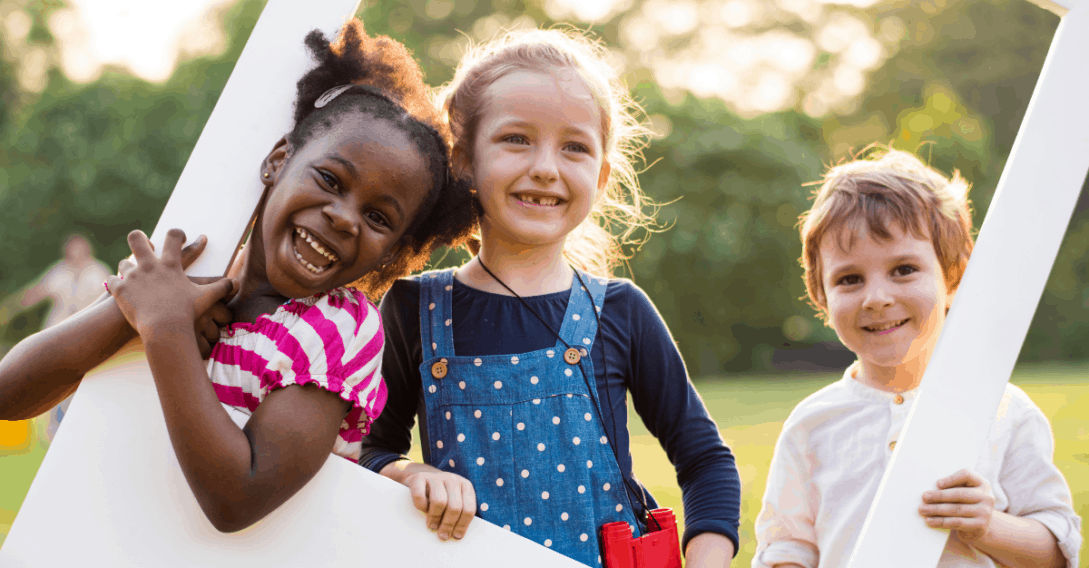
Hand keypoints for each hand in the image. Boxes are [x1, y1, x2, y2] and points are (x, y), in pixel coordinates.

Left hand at [106, 229, 235, 337]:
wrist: (164, 329)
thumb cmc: (187, 312)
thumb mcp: (206, 298)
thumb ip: (221, 288)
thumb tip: (236, 283)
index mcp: (170, 264)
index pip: (173, 237)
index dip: (177, 233)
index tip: (181, 237)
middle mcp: (149, 265)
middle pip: (137, 238)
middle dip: (139, 238)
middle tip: (142, 242)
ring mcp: (132, 276)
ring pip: (124, 262)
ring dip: (128, 266)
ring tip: (131, 272)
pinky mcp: (119, 290)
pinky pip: (112, 280)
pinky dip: (114, 283)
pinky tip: (116, 285)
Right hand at [397, 464, 476, 540]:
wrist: (421, 478)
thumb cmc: (440, 495)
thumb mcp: (453, 501)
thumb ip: (458, 513)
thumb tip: (456, 535)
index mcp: (465, 486)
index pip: (469, 509)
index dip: (462, 525)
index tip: (456, 536)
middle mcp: (452, 479)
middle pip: (455, 507)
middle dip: (448, 525)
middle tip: (443, 535)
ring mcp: (435, 477)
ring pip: (439, 502)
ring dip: (435, 518)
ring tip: (432, 527)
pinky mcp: (419, 478)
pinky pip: (420, 496)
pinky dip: (421, 507)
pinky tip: (422, 510)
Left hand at [919, 469, 994, 540]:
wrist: (978, 526)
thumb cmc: (964, 503)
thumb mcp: (962, 492)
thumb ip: (951, 487)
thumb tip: (929, 489)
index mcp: (981, 483)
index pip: (966, 475)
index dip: (951, 479)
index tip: (937, 484)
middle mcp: (986, 496)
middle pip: (959, 494)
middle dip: (939, 496)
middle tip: (924, 497)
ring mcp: (985, 512)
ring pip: (956, 509)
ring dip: (936, 509)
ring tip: (922, 510)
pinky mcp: (981, 525)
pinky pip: (958, 522)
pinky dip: (941, 522)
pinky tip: (930, 521)